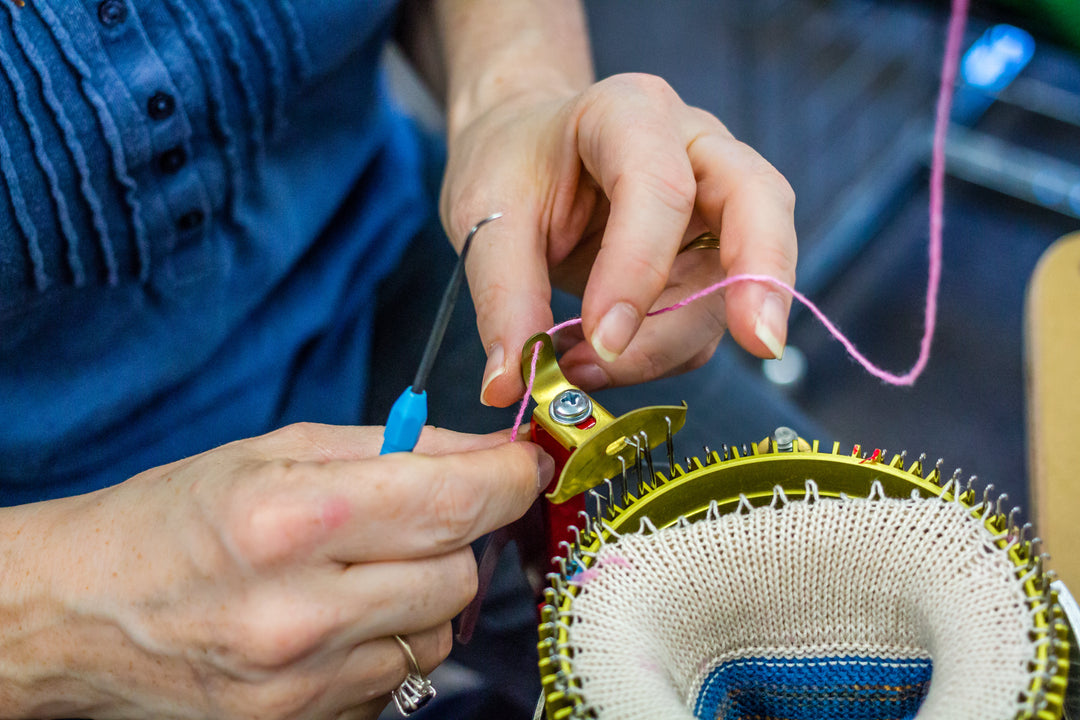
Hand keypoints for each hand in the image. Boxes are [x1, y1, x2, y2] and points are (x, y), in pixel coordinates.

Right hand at [1, 423, 551, 719]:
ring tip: (360, 570)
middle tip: (414, 514)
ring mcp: (301, 685)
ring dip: (423, 593)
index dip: (508, 478)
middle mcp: (299, 613)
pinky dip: (388, 641)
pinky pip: (398, 678)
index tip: (522, 463)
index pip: (452, 503)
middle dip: (458, 534)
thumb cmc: (175, 517)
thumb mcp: (279, 452)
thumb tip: (490, 450)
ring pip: (438, 631)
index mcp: (291, 521)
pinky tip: (337, 618)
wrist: (82, 612)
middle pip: (459, 572)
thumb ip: (397, 447)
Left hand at [440, 73, 796, 406]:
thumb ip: (503, 295)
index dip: (638, 269)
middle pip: (760, 203)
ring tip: (586, 371)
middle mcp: (694, 147)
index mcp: (630, 112)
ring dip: (670, 344)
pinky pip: (707, 318)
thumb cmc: (511, 164)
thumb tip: (510, 385)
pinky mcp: (712, 255)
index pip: (660, 188)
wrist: (523, 151)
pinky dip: (661, 354)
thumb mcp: (485, 214)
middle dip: (760, 279)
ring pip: (734, 280)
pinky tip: (601, 360)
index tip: (600, 340)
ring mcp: (714, 202)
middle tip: (759, 346)